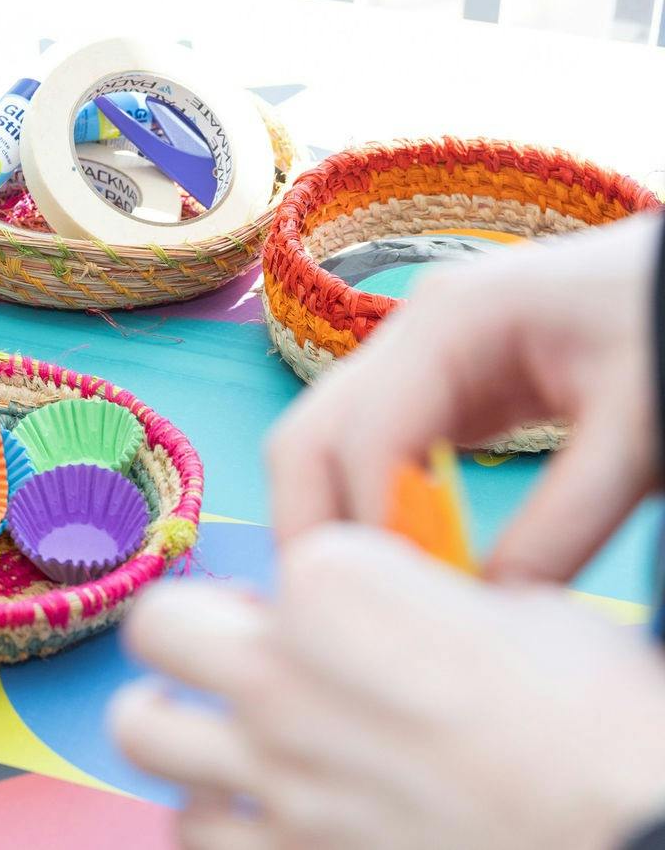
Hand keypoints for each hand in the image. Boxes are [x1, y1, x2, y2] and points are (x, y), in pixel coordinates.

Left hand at [110, 526, 664, 849]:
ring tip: (223, 738)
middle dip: (191, 635)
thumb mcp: (514, 612)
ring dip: (179, 729)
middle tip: (235, 657)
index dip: (298, 590)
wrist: (636, 832)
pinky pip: (192, 833)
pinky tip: (254, 815)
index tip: (329, 614)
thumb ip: (410, 599)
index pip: (264, 562)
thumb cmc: (598, 723)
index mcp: (334, 587)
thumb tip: (385, 607)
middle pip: (160, 629)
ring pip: (142, 732)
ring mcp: (276, 776)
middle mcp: (282, 675)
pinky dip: (213, 820)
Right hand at [267, 212, 659, 582]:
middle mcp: (412, 332)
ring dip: (338, 522)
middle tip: (348, 620)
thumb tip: (490, 609)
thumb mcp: (638, 434)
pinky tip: (417, 561)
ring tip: (389, 601)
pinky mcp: (443, 387)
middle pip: (308, 438)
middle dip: (314, 529)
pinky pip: (376, 454)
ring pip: (327, 448)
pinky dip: (377, 510)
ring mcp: (418, 358)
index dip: (365, 528)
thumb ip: (565, 521)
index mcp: (452, 320)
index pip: (362, 436)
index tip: (398, 612)